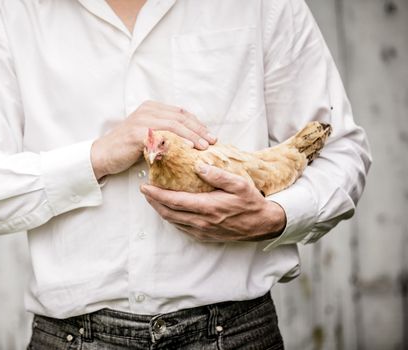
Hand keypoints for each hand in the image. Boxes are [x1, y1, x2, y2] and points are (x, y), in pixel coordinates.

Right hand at [91, 101, 215, 178]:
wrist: (103, 155)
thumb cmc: (127, 148)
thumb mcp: (149, 135)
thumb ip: (166, 131)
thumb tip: (192, 140)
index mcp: (152, 107)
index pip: (181, 113)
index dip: (198, 123)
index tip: (210, 135)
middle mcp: (148, 110)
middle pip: (180, 117)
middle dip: (199, 130)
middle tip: (212, 141)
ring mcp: (141, 120)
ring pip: (174, 125)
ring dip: (192, 136)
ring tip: (204, 146)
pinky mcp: (136, 133)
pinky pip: (161, 135)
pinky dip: (176, 141)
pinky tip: (187, 149)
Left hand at [140, 163, 286, 241]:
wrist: (262, 224)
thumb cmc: (251, 202)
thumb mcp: (239, 184)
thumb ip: (218, 175)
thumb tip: (199, 166)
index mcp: (208, 207)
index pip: (174, 200)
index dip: (157, 194)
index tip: (145, 186)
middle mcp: (202, 221)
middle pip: (169, 212)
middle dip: (153, 202)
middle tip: (145, 191)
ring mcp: (202, 231)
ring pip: (173, 221)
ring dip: (160, 210)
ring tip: (154, 199)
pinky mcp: (205, 236)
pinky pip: (182, 228)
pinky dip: (172, 218)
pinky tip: (170, 210)